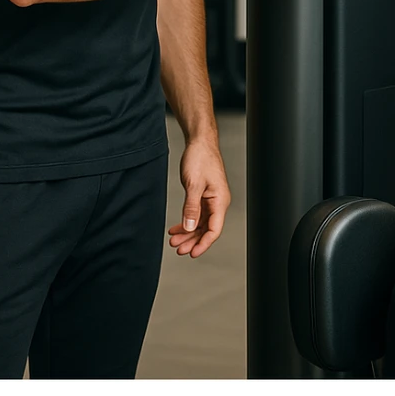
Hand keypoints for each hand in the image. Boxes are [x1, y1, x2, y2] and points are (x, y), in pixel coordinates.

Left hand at [167, 135, 230, 258]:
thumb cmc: (200, 158)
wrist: (199, 142)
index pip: (214, 229)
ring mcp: (211, 199)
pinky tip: (176, 228)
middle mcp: (218, 202)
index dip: (203, 244)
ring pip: (201, 223)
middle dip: (193, 241)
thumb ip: (191, 207)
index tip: (192, 253)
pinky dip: (186, 222)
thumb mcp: (193, 184)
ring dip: (188, 233)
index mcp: (220, 200)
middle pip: (207, 229)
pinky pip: (196, 214)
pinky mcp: (203, 196)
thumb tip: (190, 227)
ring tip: (174, 240)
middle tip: (178, 249)